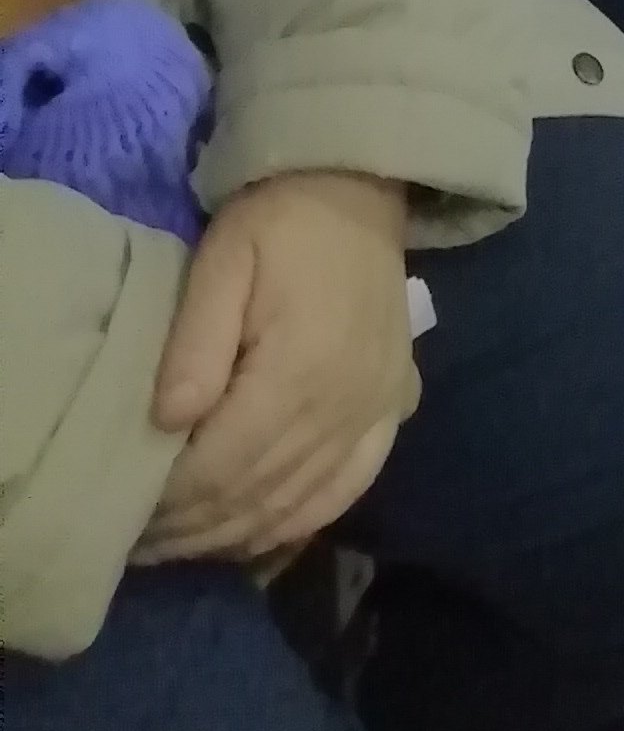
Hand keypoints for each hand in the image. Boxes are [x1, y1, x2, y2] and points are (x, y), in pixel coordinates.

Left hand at [139, 172, 416, 569]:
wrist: (359, 186)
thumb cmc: (279, 222)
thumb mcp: (223, 262)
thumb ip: (195, 342)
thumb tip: (168, 422)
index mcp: (301, 370)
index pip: (221, 469)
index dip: (168, 505)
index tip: (122, 518)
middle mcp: (344, 404)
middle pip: (256, 497)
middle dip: (192, 530)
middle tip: (140, 544)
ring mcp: (376, 410)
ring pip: (298, 504)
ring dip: (236, 535)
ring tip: (183, 544)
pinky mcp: (394, 407)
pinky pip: (347, 489)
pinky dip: (299, 522)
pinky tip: (258, 534)